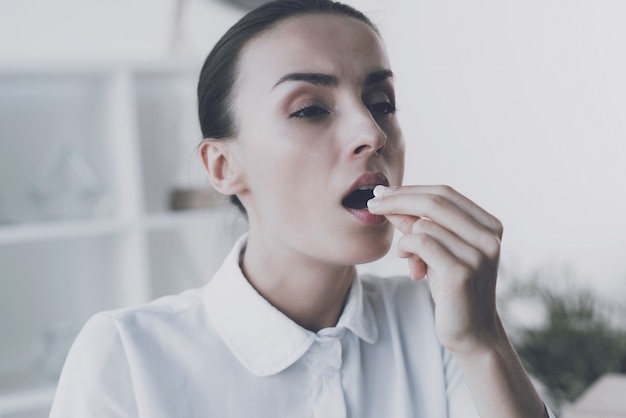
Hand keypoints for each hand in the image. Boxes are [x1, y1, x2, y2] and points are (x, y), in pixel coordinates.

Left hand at [367, 185, 503, 354]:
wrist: (472, 333)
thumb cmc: (453, 289)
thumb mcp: (436, 251)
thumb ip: (417, 224)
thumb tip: (387, 198)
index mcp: (489, 226)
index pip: (445, 193)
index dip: (411, 190)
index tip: (382, 192)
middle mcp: (489, 237)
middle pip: (435, 201)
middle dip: (398, 200)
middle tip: (373, 204)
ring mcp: (478, 255)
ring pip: (425, 224)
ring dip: (405, 238)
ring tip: (408, 256)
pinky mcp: (461, 273)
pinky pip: (421, 243)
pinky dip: (407, 248)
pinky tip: (411, 265)